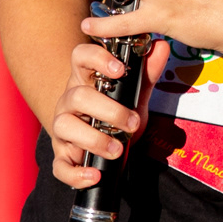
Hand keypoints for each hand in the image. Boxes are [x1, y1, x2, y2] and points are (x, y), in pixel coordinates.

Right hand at [49, 35, 171, 188]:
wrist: (108, 146)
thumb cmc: (116, 114)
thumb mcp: (135, 95)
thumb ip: (147, 74)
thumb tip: (161, 45)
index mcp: (85, 80)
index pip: (80, 56)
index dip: (96, 58)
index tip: (119, 70)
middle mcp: (69, 102)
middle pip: (77, 96)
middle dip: (108, 110)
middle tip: (132, 122)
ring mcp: (63, 129)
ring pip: (63, 127)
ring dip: (93, 139)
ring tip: (117, 149)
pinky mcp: (62, 156)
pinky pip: (60, 166)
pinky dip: (76, 174)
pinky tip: (94, 176)